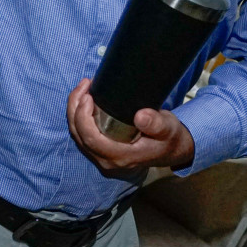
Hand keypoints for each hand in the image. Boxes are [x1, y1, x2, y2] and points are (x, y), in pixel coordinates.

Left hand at [66, 79, 194, 174]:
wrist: (172, 150)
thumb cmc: (169, 137)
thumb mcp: (168, 129)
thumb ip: (156, 124)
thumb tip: (140, 116)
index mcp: (121, 157)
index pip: (91, 138)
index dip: (83, 117)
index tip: (88, 95)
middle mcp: (107, 161)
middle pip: (79, 135)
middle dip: (75, 108)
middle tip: (84, 85)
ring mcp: (102, 158)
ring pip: (78, 135)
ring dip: (74, 110)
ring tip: (83, 88)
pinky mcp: (101, 151)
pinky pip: (83, 135)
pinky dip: (79, 116)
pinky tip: (85, 99)